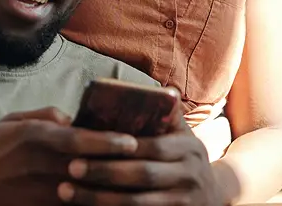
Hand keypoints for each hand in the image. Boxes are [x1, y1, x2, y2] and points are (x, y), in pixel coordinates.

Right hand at [0, 107, 141, 205]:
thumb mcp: (7, 124)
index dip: (105, 141)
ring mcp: (38, 194)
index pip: (76, 139)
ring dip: (108, 188)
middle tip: (145, 162)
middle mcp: (37, 166)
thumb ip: (41, 116)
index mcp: (31, 137)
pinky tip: (108, 202)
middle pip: (86, 167)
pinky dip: (89, 204)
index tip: (130, 141)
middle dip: (115, 164)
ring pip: (83, 192)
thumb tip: (71, 118)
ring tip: (136, 185)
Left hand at [56, 94, 226, 205]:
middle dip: (104, 172)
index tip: (83, 145)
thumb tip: (151, 88)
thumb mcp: (183, 135)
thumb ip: (166, 114)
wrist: (215, 197)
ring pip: (137, 203)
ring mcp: (185, 203)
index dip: (116, 147)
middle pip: (142, 175)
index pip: (149, 146)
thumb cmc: (185, 159)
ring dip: (99, 199)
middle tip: (70, 168)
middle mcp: (190, 176)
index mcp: (188, 148)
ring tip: (67, 192)